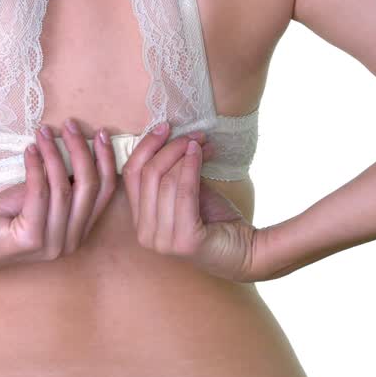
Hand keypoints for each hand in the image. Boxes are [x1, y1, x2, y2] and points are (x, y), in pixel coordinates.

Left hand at [0, 119, 115, 275]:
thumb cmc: (3, 218)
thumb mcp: (40, 197)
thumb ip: (61, 183)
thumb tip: (76, 147)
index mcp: (79, 231)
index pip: (104, 192)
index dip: (106, 160)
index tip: (101, 133)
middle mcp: (72, 241)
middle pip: (90, 187)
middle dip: (82, 150)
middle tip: (70, 125)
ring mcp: (53, 243)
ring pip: (64, 187)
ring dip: (54, 153)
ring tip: (44, 132)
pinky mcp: (31, 239)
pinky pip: (39, 193)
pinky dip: (36, 167)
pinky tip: (30, 149)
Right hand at [106, 121, 263, 282]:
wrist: (244, 250)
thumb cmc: (214, 220)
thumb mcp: (186, 188)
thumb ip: (173, 169)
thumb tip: (171, 134)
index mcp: (140, 220)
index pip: (130, 175)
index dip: (144, 147)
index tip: (163, 127)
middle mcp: (145, 233)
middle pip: (146, 175)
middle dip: (168, 148)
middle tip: (190, 135)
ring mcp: (163, 241)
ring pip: (164, 182)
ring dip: (183, 155)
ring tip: (201, 142)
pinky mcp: (185, 242)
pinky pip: (184, 194)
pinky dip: (191, 168)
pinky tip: (200, 153)